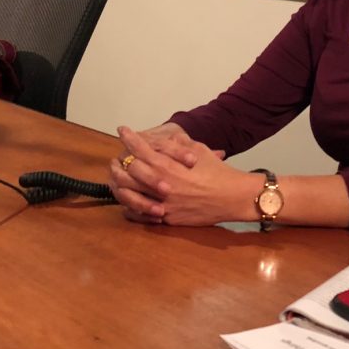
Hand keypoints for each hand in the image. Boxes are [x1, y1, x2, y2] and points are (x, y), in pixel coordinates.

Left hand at [110, 126, 257, 226]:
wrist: (231, 197)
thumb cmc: (217, 171)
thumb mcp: (198, 150)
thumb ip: (178, 144)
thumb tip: (165, 138)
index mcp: (166, 164)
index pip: (139, 148)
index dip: (129, 137)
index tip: (122, 130)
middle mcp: (159, 183)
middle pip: (127, 171)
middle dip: (119, 161)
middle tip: (116, 156)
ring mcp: (161, 203)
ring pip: (128, 193)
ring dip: (118, 183)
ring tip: (116, 178)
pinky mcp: (166, 218)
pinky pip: (138, 214)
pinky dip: (129, 207)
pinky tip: (127, 200)